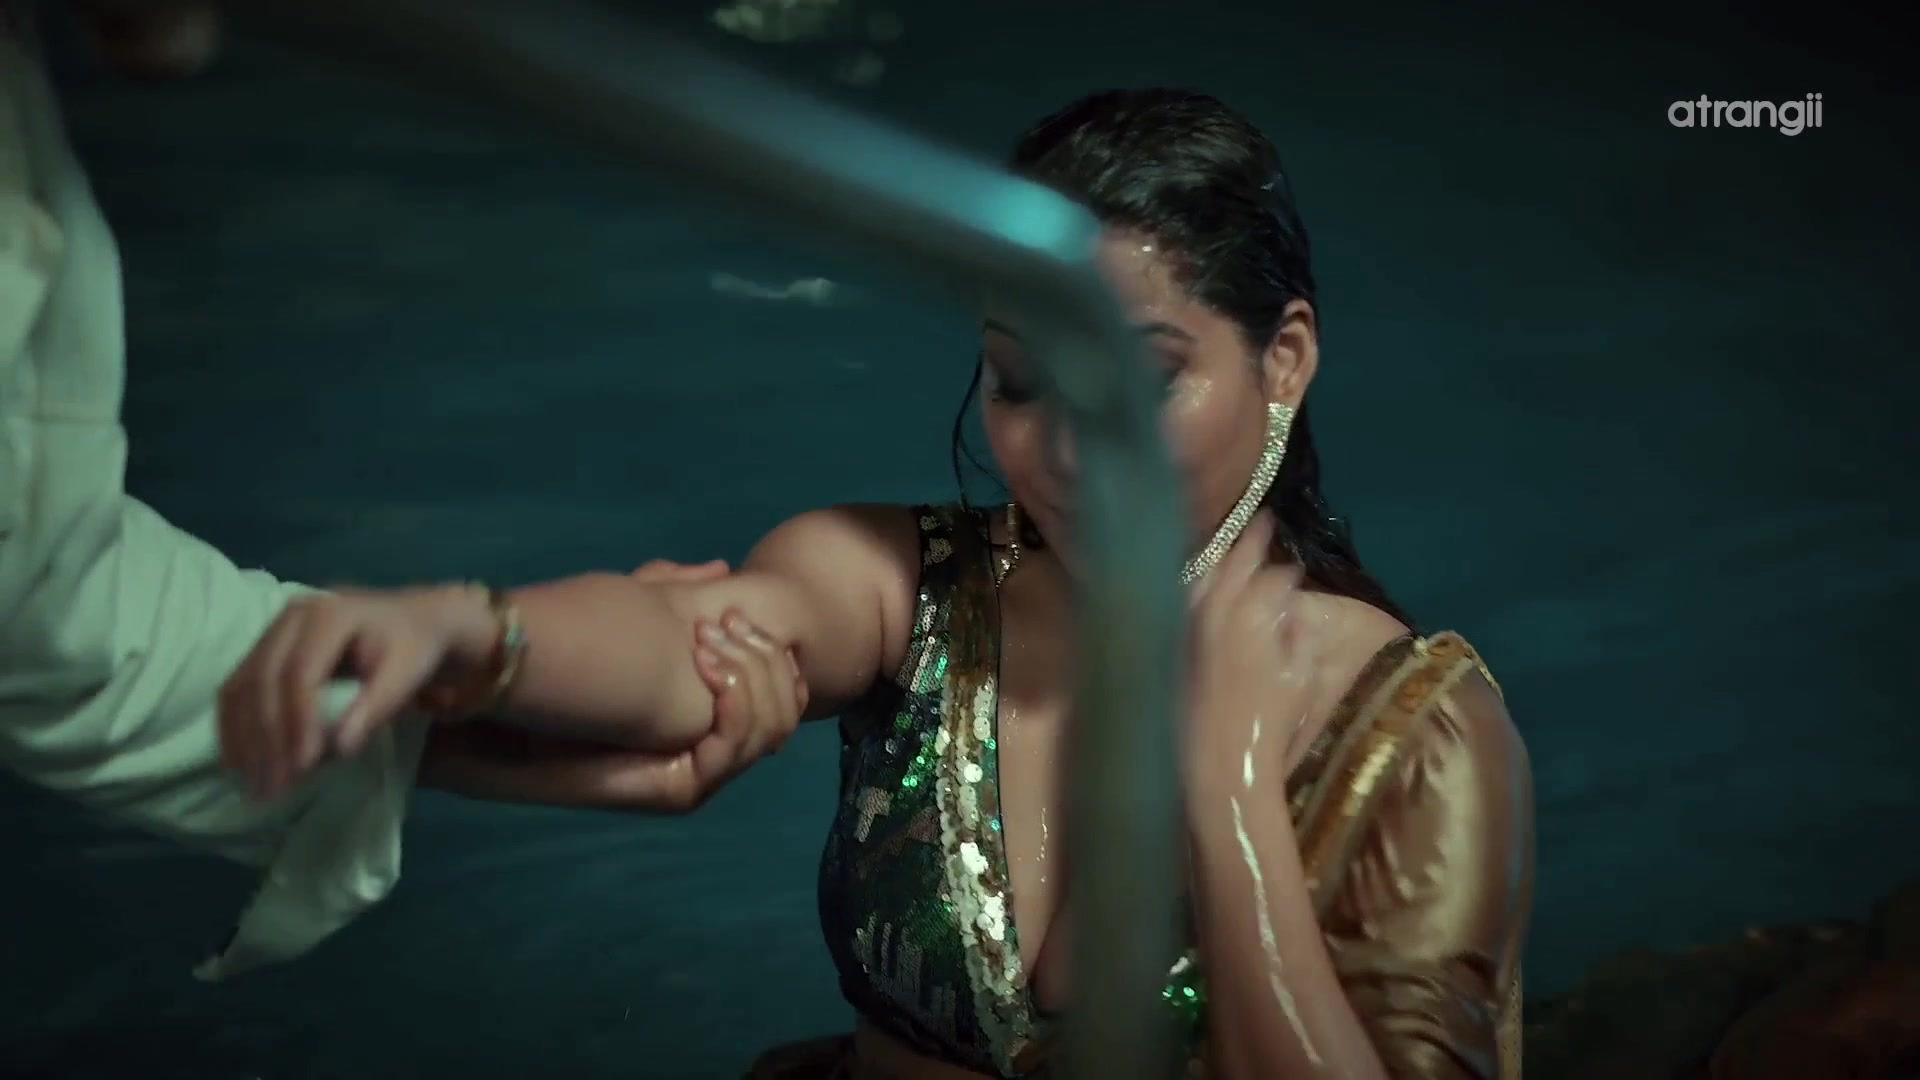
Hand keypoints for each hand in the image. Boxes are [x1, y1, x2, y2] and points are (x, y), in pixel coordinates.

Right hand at [219, 584, 479, 799]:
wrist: (410, 622)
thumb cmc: (412, 648)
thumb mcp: (407, 673)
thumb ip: (377, 705)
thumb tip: (341, 746)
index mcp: (329, 615)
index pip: (301, 674)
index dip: (298, 722)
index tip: (301, 768)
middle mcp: (292, 617)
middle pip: (264, 681)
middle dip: (266, 739)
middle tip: (271, 788)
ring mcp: (273, 631)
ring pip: (242, 686)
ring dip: (243, 739)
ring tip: (254, 784)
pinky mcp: (264, 648)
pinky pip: (238, 688)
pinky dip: (235, 728)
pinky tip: (239, 762)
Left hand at [587, 561, 806, 811]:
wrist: (506, 711)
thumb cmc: (562, 667)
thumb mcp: (635, 614)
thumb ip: (677, 595)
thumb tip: (720, 569)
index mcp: (706, 719)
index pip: (779, 697)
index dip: (774, 659)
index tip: (738, 614)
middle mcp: (709, 752)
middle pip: (784, 713)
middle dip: (766, 660)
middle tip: (725, 620)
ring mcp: (698, 775)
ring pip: (770, 730)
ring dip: (753, 677)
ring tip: (709, 640)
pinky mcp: (681, 792)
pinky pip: (736, 747)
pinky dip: (737, 704)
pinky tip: (709, 668)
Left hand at [1184, 511, 1320, 786]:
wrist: (1220, 759)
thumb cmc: (1268, 725)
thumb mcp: (1300, 680)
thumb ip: (1296, 639)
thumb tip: (1291, 612)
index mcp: (1256, 619)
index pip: (1274, 578)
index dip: (1287, 570)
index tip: (1294, 567)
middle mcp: (1219, 613)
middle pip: (1234, 566)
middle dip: (1250, 543)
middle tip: (1261, 522)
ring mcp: (1191, 627)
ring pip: (1203, 578)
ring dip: (1218, 558)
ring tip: (1229, 544)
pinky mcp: (1173, 644)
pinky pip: (1183, 602)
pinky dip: (1194, 586)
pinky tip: (1199, 583)